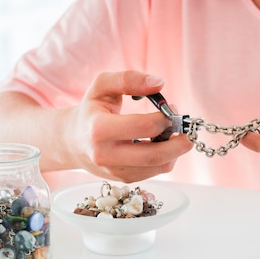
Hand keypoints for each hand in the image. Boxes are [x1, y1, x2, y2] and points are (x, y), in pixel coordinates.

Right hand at [62, 70, 192, 182]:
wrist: (71, 141)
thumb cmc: (91, 110)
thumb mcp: (102, 86)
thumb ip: (128, 79)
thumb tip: (159, 83)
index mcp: (99, 129)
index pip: (144, 127)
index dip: (165, 118)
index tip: (172, 109)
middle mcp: (106, 155)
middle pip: (155, 155)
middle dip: (180, 142)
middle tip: (188, 129)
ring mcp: (115, 171)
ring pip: (159, 167)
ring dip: (175, 150)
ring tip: (174, 133)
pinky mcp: (124, 179)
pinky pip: (155, 172)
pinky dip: (166, 158)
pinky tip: (162, 143)